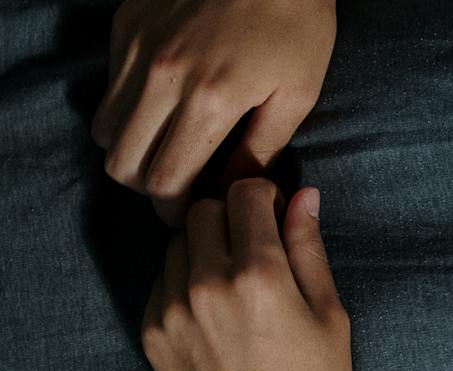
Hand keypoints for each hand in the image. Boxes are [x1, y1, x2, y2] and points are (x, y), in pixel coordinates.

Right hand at [92, 0, 336, 227]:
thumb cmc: (296, 29)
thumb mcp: (297, 95)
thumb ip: (261, 149)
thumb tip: (234, 192)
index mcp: (209, 100)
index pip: (165, 181)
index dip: (175, 210)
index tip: (193, 213)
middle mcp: (162, 76)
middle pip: (122, 164)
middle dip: (147, 188)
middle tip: (176, 190)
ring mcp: (137, 49)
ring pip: (107, 129)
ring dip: (132, 151)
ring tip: (167, 151)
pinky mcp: (125, 26)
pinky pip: (109, 88)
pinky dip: (128, 110)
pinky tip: (163, 109)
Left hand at [142, 178, 352, 370]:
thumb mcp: (330, 319)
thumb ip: (310, 251)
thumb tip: (303, 196)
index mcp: (260, 274)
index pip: (245, 193)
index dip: (264, 197)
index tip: (274, 214)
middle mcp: (208, 283)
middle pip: (204, 211)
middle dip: (230, 219)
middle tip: (255, 251)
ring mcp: (173, 308)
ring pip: (178, 244)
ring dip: (204, 250)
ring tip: (233, 288)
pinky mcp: (153, 332)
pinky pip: (163, 282)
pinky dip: (186, 284)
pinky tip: (216, 318)